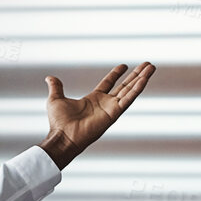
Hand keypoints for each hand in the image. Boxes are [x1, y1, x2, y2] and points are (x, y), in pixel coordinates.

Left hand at [38, 62, 154, 168]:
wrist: (63, 136)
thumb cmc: (59, 122)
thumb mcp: (56, 99)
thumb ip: (56, 87)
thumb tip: (49, 78)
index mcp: (94, 99)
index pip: (108, 83)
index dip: (116, 74)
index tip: (124, 65)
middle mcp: (105, 103)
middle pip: (125, 85)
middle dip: (136, 75)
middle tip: (147, 64)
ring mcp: (111, 108)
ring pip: (130, 90)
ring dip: (141, 78)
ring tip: (151, 67)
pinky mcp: (114, 113)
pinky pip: (128, 99)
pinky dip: (137, 89)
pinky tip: (145, 79)